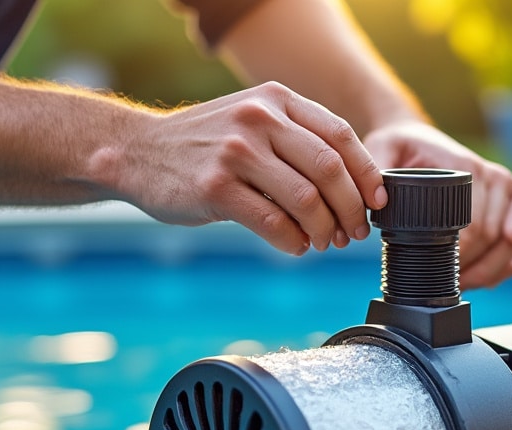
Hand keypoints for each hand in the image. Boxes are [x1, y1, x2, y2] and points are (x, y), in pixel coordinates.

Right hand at [123, 82, 386, 255]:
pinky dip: (293, 242)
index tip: (376, 203)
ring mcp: (236, 152)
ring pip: (306, 199)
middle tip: (352, 233)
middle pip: (330, 169)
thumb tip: (353, 187)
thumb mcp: (251, 121)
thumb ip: (295, 139)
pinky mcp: (215, 188)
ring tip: (322, 242)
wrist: (134, 152)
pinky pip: (273, 223)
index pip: (341, 136)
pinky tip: (294, 246)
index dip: (366, 175)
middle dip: (350, 209)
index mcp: (276, 100)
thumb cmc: (203, 146)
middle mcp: (259, 119)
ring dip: (323, 230)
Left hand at [363, 121, 511, 288]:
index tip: (438, 271)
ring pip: (508, 247)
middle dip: (467, 268)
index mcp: (468, 166)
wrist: (421, 139)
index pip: (473, 224)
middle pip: (490, 239)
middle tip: (442, 283)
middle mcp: (495, 177)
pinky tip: (478, 277)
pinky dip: (500, 268)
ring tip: (458, 283)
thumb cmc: (403, 147)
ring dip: (485, 273)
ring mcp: (509, 190)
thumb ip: (377, 170)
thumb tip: (379, 201)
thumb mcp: (382, 149)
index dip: (457, 256)